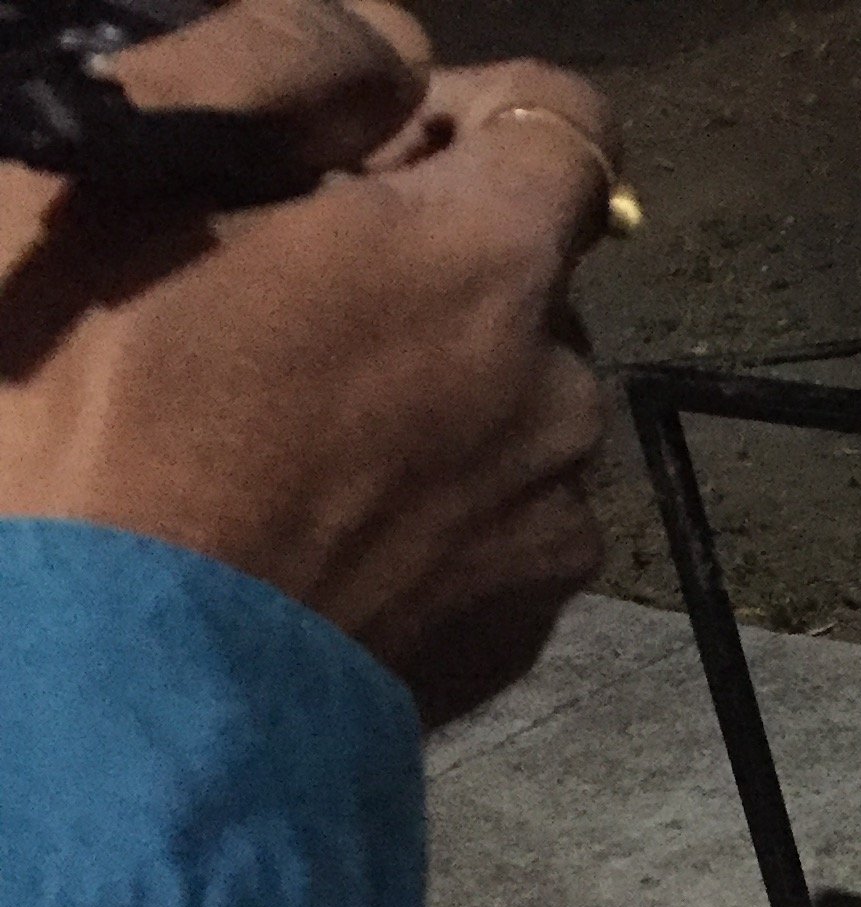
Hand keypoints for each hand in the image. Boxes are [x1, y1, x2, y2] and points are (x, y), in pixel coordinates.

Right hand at [0, 0, 623, 724]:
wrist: (103, 682)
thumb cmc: (85, 405)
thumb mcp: (135, 165)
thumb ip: (286, 66)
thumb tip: (391, 60)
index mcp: (485, 262)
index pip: (565, 124)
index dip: (477, 116)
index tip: (385, 150)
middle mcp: (558, 393)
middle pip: (526, 284)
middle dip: (435, 274)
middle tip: (290, 309)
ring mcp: (550, 527)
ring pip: (511, 414)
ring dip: (434, 400)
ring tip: (285, 437)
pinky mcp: (521, 633)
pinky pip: (494, 530)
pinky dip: (430, 513)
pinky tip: (313, 528)